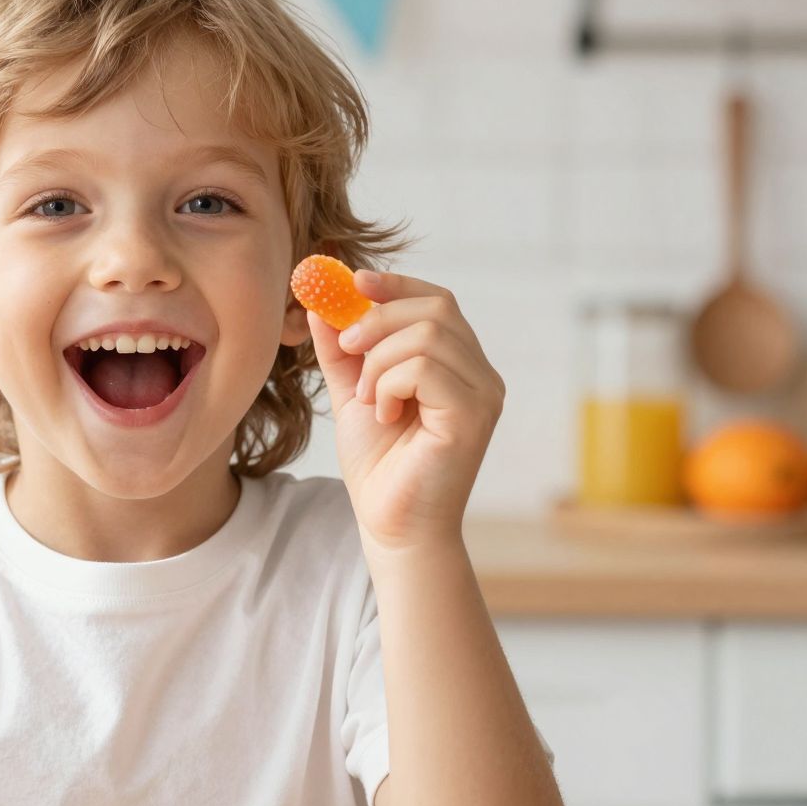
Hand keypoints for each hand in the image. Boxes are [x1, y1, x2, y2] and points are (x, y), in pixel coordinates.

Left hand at [308, 271, 503, 551]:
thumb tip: (323, 304)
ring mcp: (482, 395)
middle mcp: (480, 375)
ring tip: (368, 399)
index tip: (354, 281)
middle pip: (436, 308)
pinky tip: (383, 414)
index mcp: (459, 365)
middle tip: (347, 350)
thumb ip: (342, 351)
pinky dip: (389, 384)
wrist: (390, 524)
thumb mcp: (353, 393)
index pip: (438, 301)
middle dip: (379, 319)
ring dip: (379, 362)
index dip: (396, 285)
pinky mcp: (472, 416)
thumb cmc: (379, 466)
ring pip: (428, 335)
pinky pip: (425, 368)